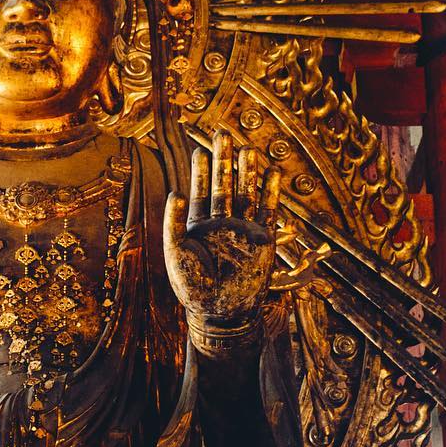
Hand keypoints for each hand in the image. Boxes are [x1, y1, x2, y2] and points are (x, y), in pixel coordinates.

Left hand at [164, 134, 280, 337]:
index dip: (200, 170)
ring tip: (248, 147)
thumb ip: (173, 222)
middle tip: (222, 133)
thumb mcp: (176, 252)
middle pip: (223, 184)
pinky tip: (273, 172)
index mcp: (197, 225)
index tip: (199, 148)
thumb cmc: (192, 287)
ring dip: (247, 171)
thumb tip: (175, 192)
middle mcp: (220, 223)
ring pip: (246, 193)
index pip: (199, 190)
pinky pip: (267, 210)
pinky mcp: (261, 239)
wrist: (219, 312)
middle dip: (223, 160)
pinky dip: (270, 192)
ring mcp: (241, 229)